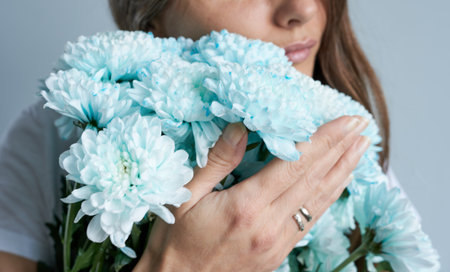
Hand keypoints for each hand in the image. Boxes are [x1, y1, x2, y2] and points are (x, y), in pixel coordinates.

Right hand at [134, 115, 369, 271]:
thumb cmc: (176, 239)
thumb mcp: (185, 195)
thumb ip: (216, 160)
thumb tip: (240, 127)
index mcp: (247, 206)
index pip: (296, 165)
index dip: (325, 140)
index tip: (347, 121)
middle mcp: (270, 225)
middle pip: (315, 180)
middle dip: (342, 149)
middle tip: (362, 126)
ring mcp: (278, 242)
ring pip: (320, 202)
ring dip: (342, 172)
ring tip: (360, 150)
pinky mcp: (279, 253)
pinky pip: (311, 220)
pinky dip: (329, 198)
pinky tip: (338, 184)